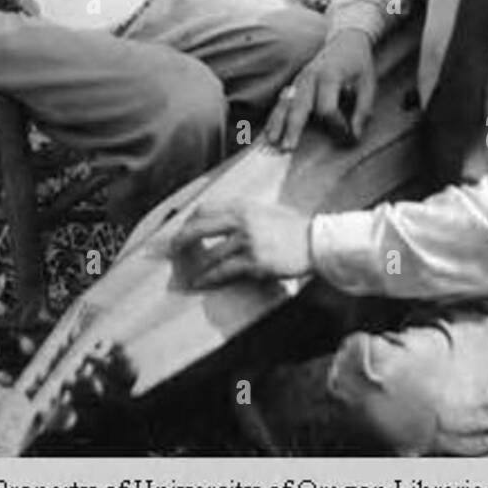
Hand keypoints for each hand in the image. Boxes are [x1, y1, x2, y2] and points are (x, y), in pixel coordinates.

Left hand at [171, 202, 312, 286]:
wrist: (316, 242)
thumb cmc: (294, 226)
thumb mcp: (267, 210)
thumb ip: (245, 212)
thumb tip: (223, 217)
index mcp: (244, 205)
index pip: (205, 208)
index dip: (190, 220)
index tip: (183, 229)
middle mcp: (242, 221)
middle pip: (200, 227)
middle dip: (182, 239)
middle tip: (172, 249)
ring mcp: (247, 242)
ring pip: (211, 254)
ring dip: (197, 266)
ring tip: (187, 274)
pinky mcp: (254, 262)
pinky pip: (224, 271)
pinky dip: (209, 278)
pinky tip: (201, 282)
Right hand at [265, 29, 375, 151]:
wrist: (347, 39)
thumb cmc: (359, 64)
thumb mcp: (368, 85)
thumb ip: (362, 111)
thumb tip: (354, 136)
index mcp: (329, 76)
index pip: (327, 108)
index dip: (336, 125)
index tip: (348, 133)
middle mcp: (310, 77)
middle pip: (299, 106)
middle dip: (293, 128)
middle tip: (288, 148)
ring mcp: (299, 80)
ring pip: (285, 104)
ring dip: (278, 123)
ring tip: (272, 142)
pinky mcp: (295, 83)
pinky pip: (282, 101)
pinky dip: (274, 116)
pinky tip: (269, 131)